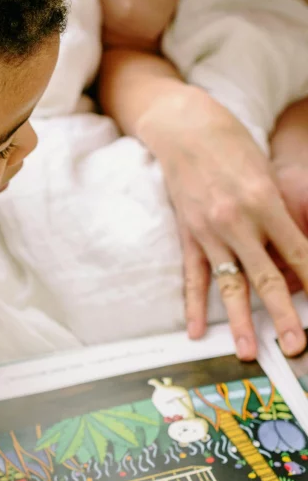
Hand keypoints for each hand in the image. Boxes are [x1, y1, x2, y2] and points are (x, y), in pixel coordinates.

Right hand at [138, 87, 307, 359]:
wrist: (184, 129)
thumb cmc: (232, 145)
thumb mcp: (268, 174)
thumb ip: (283, 214)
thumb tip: (298, 253)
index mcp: (264, 201)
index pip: (298, 251)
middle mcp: (237, 221)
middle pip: (265, 277)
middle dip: (283, 316)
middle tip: (295, 344)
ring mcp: (209, 232)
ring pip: (229, 285)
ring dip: (239, 322)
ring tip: (247, 351)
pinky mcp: (188, 236)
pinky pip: (193, 278)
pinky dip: (194, 306)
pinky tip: (196, 331)